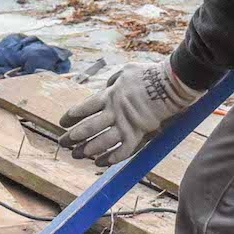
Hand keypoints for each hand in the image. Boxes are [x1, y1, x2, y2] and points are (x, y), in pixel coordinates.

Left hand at [60, 60, 196, 164]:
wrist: (171, 83)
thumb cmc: (150, 74)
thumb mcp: (127, 71)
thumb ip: (115, 80)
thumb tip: (108, 85)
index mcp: (110, 94)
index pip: (85, 107)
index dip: (71, 116)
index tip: (62, 123)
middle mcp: (115, 111)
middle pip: (89, 127)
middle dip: (73, 136)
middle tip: (63, 143)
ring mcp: (126, 123)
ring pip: (103, 141)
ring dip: (88, 149)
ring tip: (78, 155)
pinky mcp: (139, 133)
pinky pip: (123, 151)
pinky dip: (111, 158)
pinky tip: (101, 163)